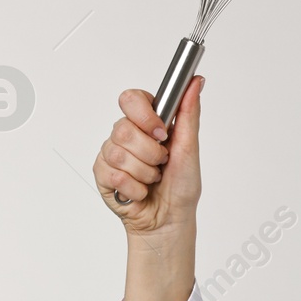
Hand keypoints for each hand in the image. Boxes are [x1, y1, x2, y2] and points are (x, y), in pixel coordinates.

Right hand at [93, 75, 203, 235]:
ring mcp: (112, 153)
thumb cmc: (181, 185)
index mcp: (146, 123)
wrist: (170, 219)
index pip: (131, 99)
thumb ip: (188, 113)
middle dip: (150, 153)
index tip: (161, 133)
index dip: (144, 115)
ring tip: (152, 179)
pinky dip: (134, 188)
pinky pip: (113, 174)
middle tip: (161, 164)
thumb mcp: (189, 147)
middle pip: (124, 128)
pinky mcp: (103, 174)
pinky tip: (140, 191)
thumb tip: (197, 82)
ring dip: (144, 173)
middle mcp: (126, 135)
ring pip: (118, 153)